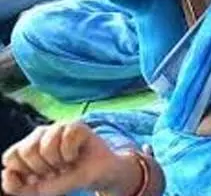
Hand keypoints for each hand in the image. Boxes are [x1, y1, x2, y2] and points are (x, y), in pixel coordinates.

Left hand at [1, 122, 126, 195]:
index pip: (10, 156)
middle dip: (42, 168)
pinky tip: (76, 155)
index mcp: (26, 148)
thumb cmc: (66, 180)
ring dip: (58, 162)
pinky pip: (66, 139)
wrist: (96, 177)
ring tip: (66, 164)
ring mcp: (57, 127)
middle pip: (26, 151)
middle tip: (55, 171)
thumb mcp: (37, 190)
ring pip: (46, 146)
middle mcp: (39, 134)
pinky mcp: (76, 125)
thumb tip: (5, 172)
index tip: (37, 177)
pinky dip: (71, 154)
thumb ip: (15, 187)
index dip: (23, 172)